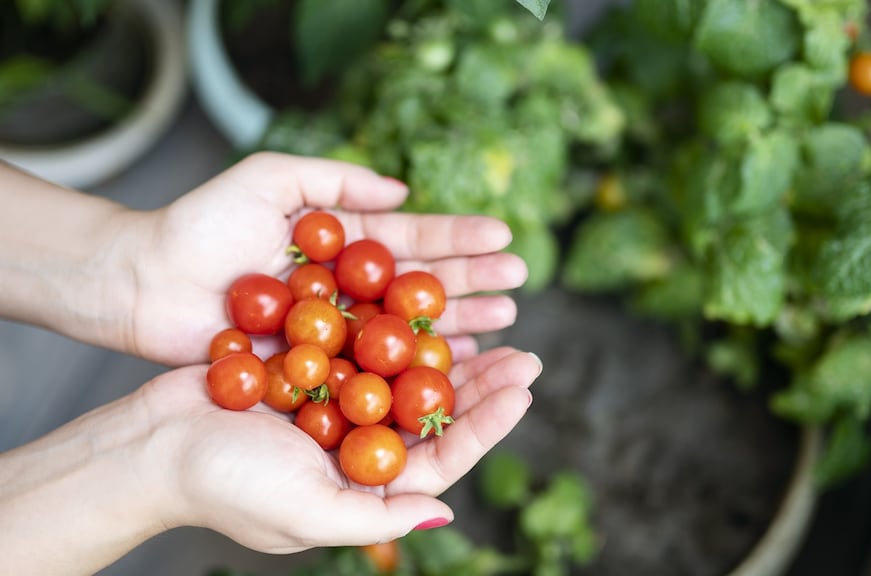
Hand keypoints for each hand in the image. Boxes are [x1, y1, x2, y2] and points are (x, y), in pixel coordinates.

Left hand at [124, 152, 526, 364]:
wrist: (145, 283)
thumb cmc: (202, 225)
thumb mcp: (271, 178)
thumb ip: (335, 181)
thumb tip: (403, 190)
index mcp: (343, 244)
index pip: (413, 240)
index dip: (459, 238)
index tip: (504, 237)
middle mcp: (349, 289)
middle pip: (421, 287)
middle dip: (472, 282)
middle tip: (518, 285)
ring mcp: (337, 331)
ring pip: (408, 330)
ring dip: (458, 326)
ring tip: (504, 324)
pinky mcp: (318, 369)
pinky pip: (374, 370)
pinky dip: (413, 371)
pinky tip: (455, 368)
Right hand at [144, 347, 540, 551]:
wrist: (150, 444)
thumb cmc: (221, 485)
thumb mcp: (304, 512)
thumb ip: (375, 518)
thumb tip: (445, 512)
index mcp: (364, 486)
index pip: (440, 457)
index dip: (486, 424)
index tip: (523, 388)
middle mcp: (358, 447)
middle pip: (433, 413)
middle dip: (481, 384)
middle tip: (523, 351)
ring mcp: (336, 405)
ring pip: (406, 375)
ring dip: (447, 350)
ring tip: (488, 321)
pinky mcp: (312, 368)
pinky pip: (365, 344)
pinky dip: (394, 327)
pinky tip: (424, 302)